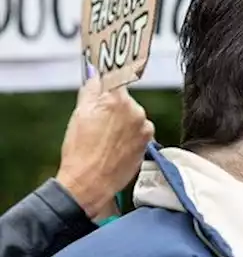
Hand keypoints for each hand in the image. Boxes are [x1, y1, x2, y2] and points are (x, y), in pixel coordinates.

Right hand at [55, 74, 153, 220]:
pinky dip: (129, 134)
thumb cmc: (80, 150)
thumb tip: (95, 75)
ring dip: (121, 121)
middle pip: (123, 98)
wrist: (91, 181)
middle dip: (112, 105)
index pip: (115, 77)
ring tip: (105, 138)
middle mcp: (135, 109)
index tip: (104, 79)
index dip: (107, 81)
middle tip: (97, 122)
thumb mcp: (80, 114)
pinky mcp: (149, 140)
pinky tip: (115, 145)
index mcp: (116, 98)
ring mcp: (144, 125)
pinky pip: (139, 129)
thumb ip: (90, 90)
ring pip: (131, 115)